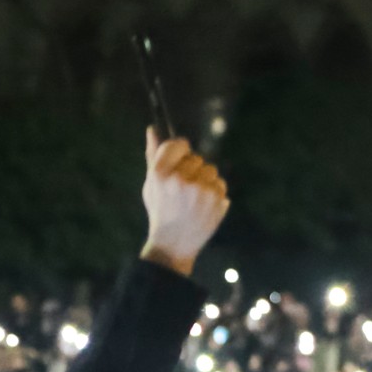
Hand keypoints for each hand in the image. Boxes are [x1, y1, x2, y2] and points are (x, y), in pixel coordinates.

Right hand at [140, 130, 230, 269]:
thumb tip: (153, 128)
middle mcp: (180, 179)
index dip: (181, 149)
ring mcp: (201, 190)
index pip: (178, 144)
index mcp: (160, 173)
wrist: (174, 243)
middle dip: (192, 168)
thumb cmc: (161, 209)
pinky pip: (220, 184)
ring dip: (204, 179)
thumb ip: (153, 154)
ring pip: (210, 170)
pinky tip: (203, 205)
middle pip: (196, 158)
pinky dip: (214, 192)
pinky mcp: (217, 199)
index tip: (181, 156)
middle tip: (184, 187)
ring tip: (193, 197)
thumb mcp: (151, 183)